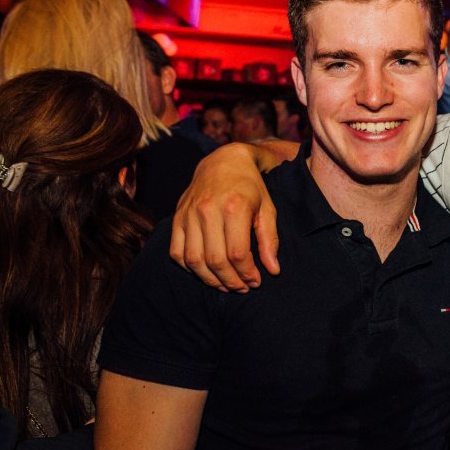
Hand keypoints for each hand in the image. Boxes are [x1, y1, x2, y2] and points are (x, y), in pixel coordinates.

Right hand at [170, 143, 280, 291]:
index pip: (237, 253)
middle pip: (215, 260)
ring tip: (226, 285)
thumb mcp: (267, 208)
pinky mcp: (177, 218)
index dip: (247, 273)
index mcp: (234, 207)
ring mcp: (189, 214)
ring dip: (210, 279)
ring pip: (194, 260)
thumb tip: (273, 270)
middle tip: (242, 288)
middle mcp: (208, 210)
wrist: (223, 162)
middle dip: (230, 281)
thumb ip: (270, 240)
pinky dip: (189, 268)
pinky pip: (177, 252)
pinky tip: (206, 272)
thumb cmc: (250, 187)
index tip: (256, 281)